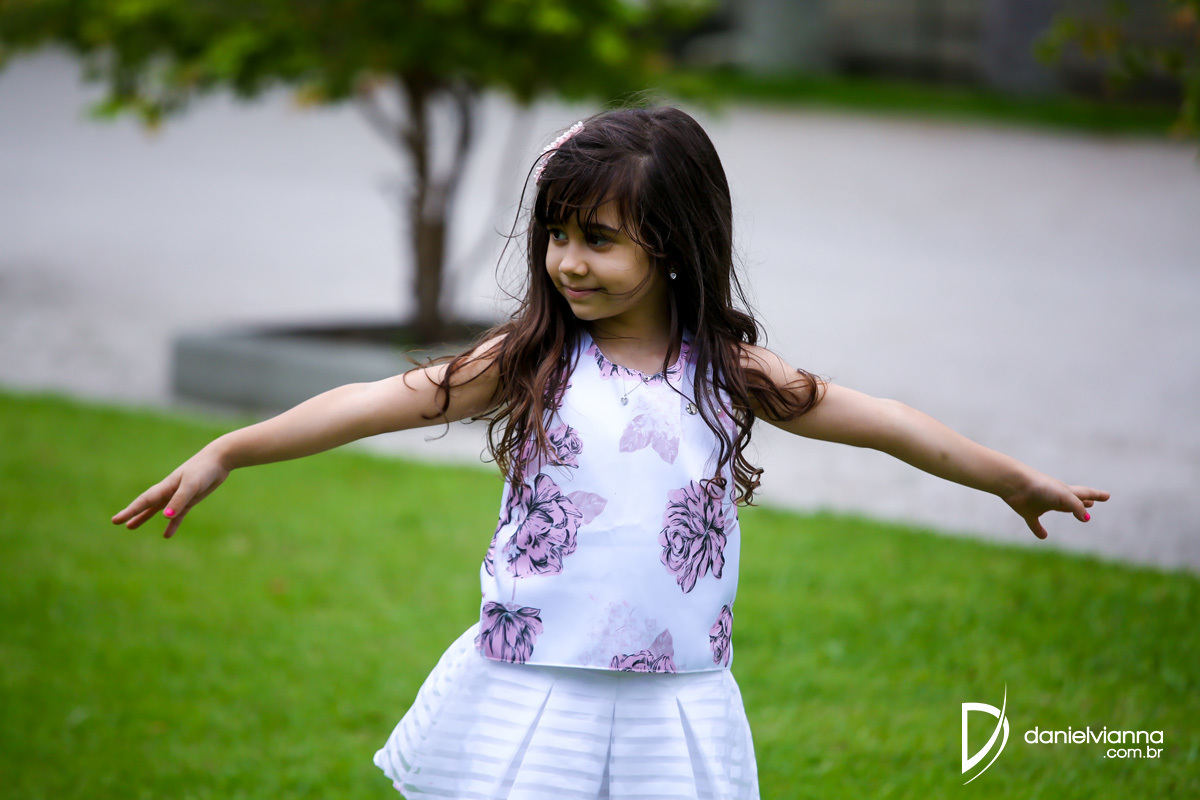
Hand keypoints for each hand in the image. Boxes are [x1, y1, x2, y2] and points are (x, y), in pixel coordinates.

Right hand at [110, 446, 230, 538]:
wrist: (219, 460)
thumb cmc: (203, 469)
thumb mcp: (191, 485)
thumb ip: (179, 500)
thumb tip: (165, 516)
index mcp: (166, 487)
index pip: (143, 501)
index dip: (130, 511)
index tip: (115, 520)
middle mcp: (169, 491)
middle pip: (147, 505)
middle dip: (132, 513)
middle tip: (118, 522)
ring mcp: (179, 496)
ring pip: (158, 510)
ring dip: (145, 517)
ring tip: (131, 526)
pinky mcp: (190, 500)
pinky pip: (178, 515)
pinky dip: (172, 524)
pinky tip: (167, 535)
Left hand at [1002, 472, 1109, 539]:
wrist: (1015, 483)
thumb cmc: (1042, 487)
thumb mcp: (1064, 496)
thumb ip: (1077, 507)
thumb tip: (1086, 519)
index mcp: (1066, 491)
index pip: (1085, 493)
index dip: (1096, 495)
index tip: (1107, 496)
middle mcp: (1055, 497)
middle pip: (1074, 500)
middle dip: (1085, 501)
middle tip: (1094, 502)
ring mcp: (1041, 503)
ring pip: (1057, 508)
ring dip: (1068, 510)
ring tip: (1076, 514)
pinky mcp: (1027, 512)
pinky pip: (1034, 523)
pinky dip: (1039, 530)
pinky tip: (1043, 537)